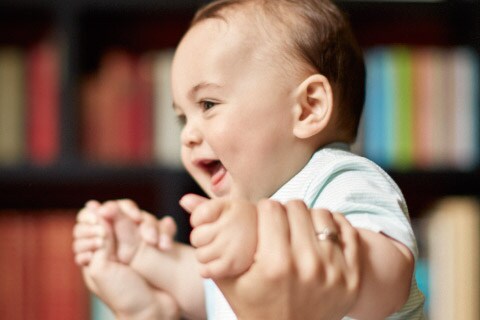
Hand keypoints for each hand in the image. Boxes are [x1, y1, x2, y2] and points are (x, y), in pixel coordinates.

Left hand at [74, 201, 179, 319]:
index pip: (95, 222)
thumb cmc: (125, 296)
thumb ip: (98, 241)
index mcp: (99, 253)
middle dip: (129, 217)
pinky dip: (165, 231)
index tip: (108, 212)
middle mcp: (118, 247)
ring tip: (154, 242)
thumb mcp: (102, 268)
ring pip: (144, 220)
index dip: (102, 214)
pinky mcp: (156, 248)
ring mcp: (139, 247)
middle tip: (136, 220)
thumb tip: (97, 213)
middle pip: (122, 216)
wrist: (154, 312)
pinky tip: (164, 244)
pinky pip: (162, 229)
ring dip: (150, 226)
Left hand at [181, 194, 256, 278]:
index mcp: (234, 205)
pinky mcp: (233, 264)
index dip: (201, 221)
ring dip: (207, 256)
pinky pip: (205, 270)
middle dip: (204, 240)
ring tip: (224, 253)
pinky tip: (222, 265)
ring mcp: (234, 244)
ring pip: (200, 255)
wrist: (275, 252)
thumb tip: (183, 200)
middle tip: (222, 241)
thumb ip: (204, 206)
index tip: (216, 223)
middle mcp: (235, 222)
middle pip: (196, 237)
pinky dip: (209, 270)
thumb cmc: (247, 228)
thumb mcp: (227, 211)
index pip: (198, 216)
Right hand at [215, 199, 360, 319]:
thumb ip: (209, 239)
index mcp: (274, 265)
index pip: (271, 208)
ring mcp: (335, 272)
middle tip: (280, 226)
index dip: (263, 210)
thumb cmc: (254, 305)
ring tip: (299, 232)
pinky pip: (347, 230)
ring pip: (322, 215)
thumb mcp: (228, 277)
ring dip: (308, 219)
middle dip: (284, 213)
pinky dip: (333, 227)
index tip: (263, 220)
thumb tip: (186, 201)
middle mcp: (308, 266)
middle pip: (296, 207)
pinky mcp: (353, 276)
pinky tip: (319, 236)